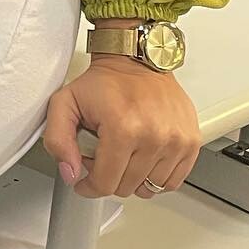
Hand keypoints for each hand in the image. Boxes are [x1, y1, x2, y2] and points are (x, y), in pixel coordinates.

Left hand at [43, 55, 201, 199]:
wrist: (137, 61)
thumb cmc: (105, 81)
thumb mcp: (65, 103)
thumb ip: (57, 139)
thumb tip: (71, 172)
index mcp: (123, 128)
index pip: (105, 183)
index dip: (89, 185)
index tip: (84, 180)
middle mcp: (154, 136)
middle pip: (126, 187)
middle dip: (108, 177)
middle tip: (101, 157)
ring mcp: (176, 141)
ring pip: (149, 188)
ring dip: (132, 178)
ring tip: (122, 155)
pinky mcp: (191, 142)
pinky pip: (172, 181)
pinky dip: (155, 177)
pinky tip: (142, 159)